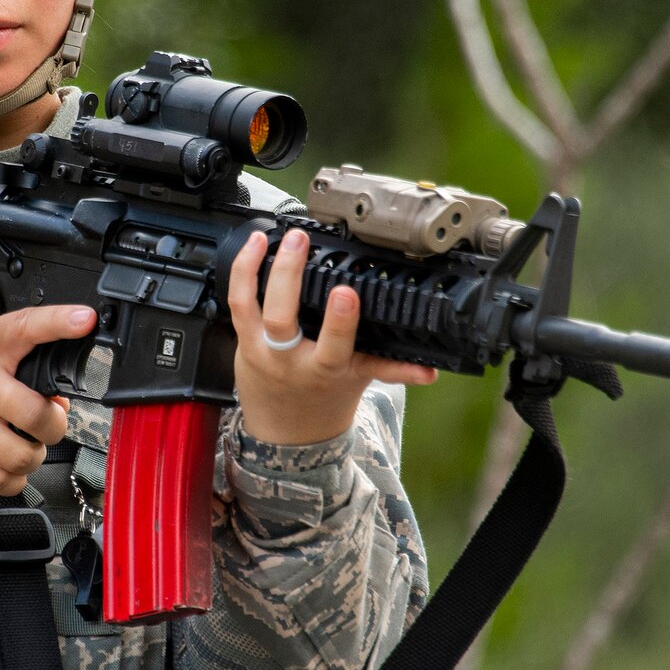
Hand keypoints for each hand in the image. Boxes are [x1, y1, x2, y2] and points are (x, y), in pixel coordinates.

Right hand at [0, 304, 95, 495]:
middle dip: (54, 426)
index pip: (25, 327)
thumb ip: (15, 359)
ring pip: (21, 456)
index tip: (84, 320)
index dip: (58, 322)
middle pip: (36, 415)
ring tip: (24, 446)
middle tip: (48, 424)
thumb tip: (58, 396)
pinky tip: (5, 465)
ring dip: (33, 456)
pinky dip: (12, 479)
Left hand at [228, 228, 437, 447]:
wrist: (287, 434)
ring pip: (251, 307)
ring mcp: (262, 349)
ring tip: (267, 235)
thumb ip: (393, 370)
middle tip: (300, 241)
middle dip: (289, 277)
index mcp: (327, 369)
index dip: (340, 321)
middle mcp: (290, 359)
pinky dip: (242, 271)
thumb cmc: (326, 398)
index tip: (347, 293)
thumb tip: (432, 371)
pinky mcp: (244, 339)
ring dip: (256, 268)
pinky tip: (252, 243)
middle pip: (282, 319)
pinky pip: (237, 302)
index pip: (335, 346)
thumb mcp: (361, 381)